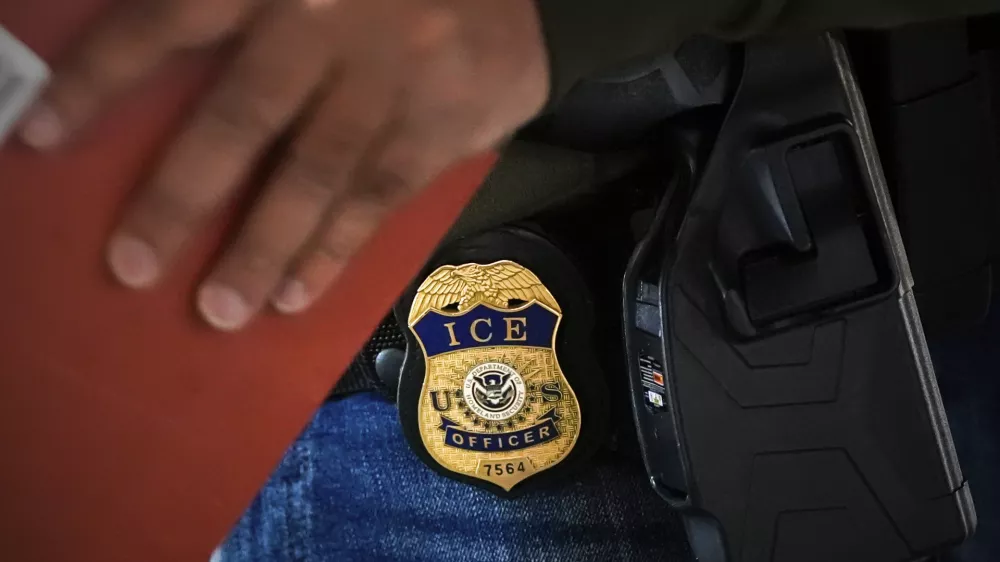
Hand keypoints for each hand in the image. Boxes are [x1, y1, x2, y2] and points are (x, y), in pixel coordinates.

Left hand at [19, 0, 548, 330]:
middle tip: (132, 268)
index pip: (167, 23)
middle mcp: (324, 23)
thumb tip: (158, 73)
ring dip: (262, 248)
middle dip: (181, 199)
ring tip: (219, 310)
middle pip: (238, 118)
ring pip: (312, 174)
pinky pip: (378, 196)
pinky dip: (335, 248)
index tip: (39, 138)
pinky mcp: (438, 126)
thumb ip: (245, 12)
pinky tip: (298, 294)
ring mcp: (386, 80)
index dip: (100, 79)